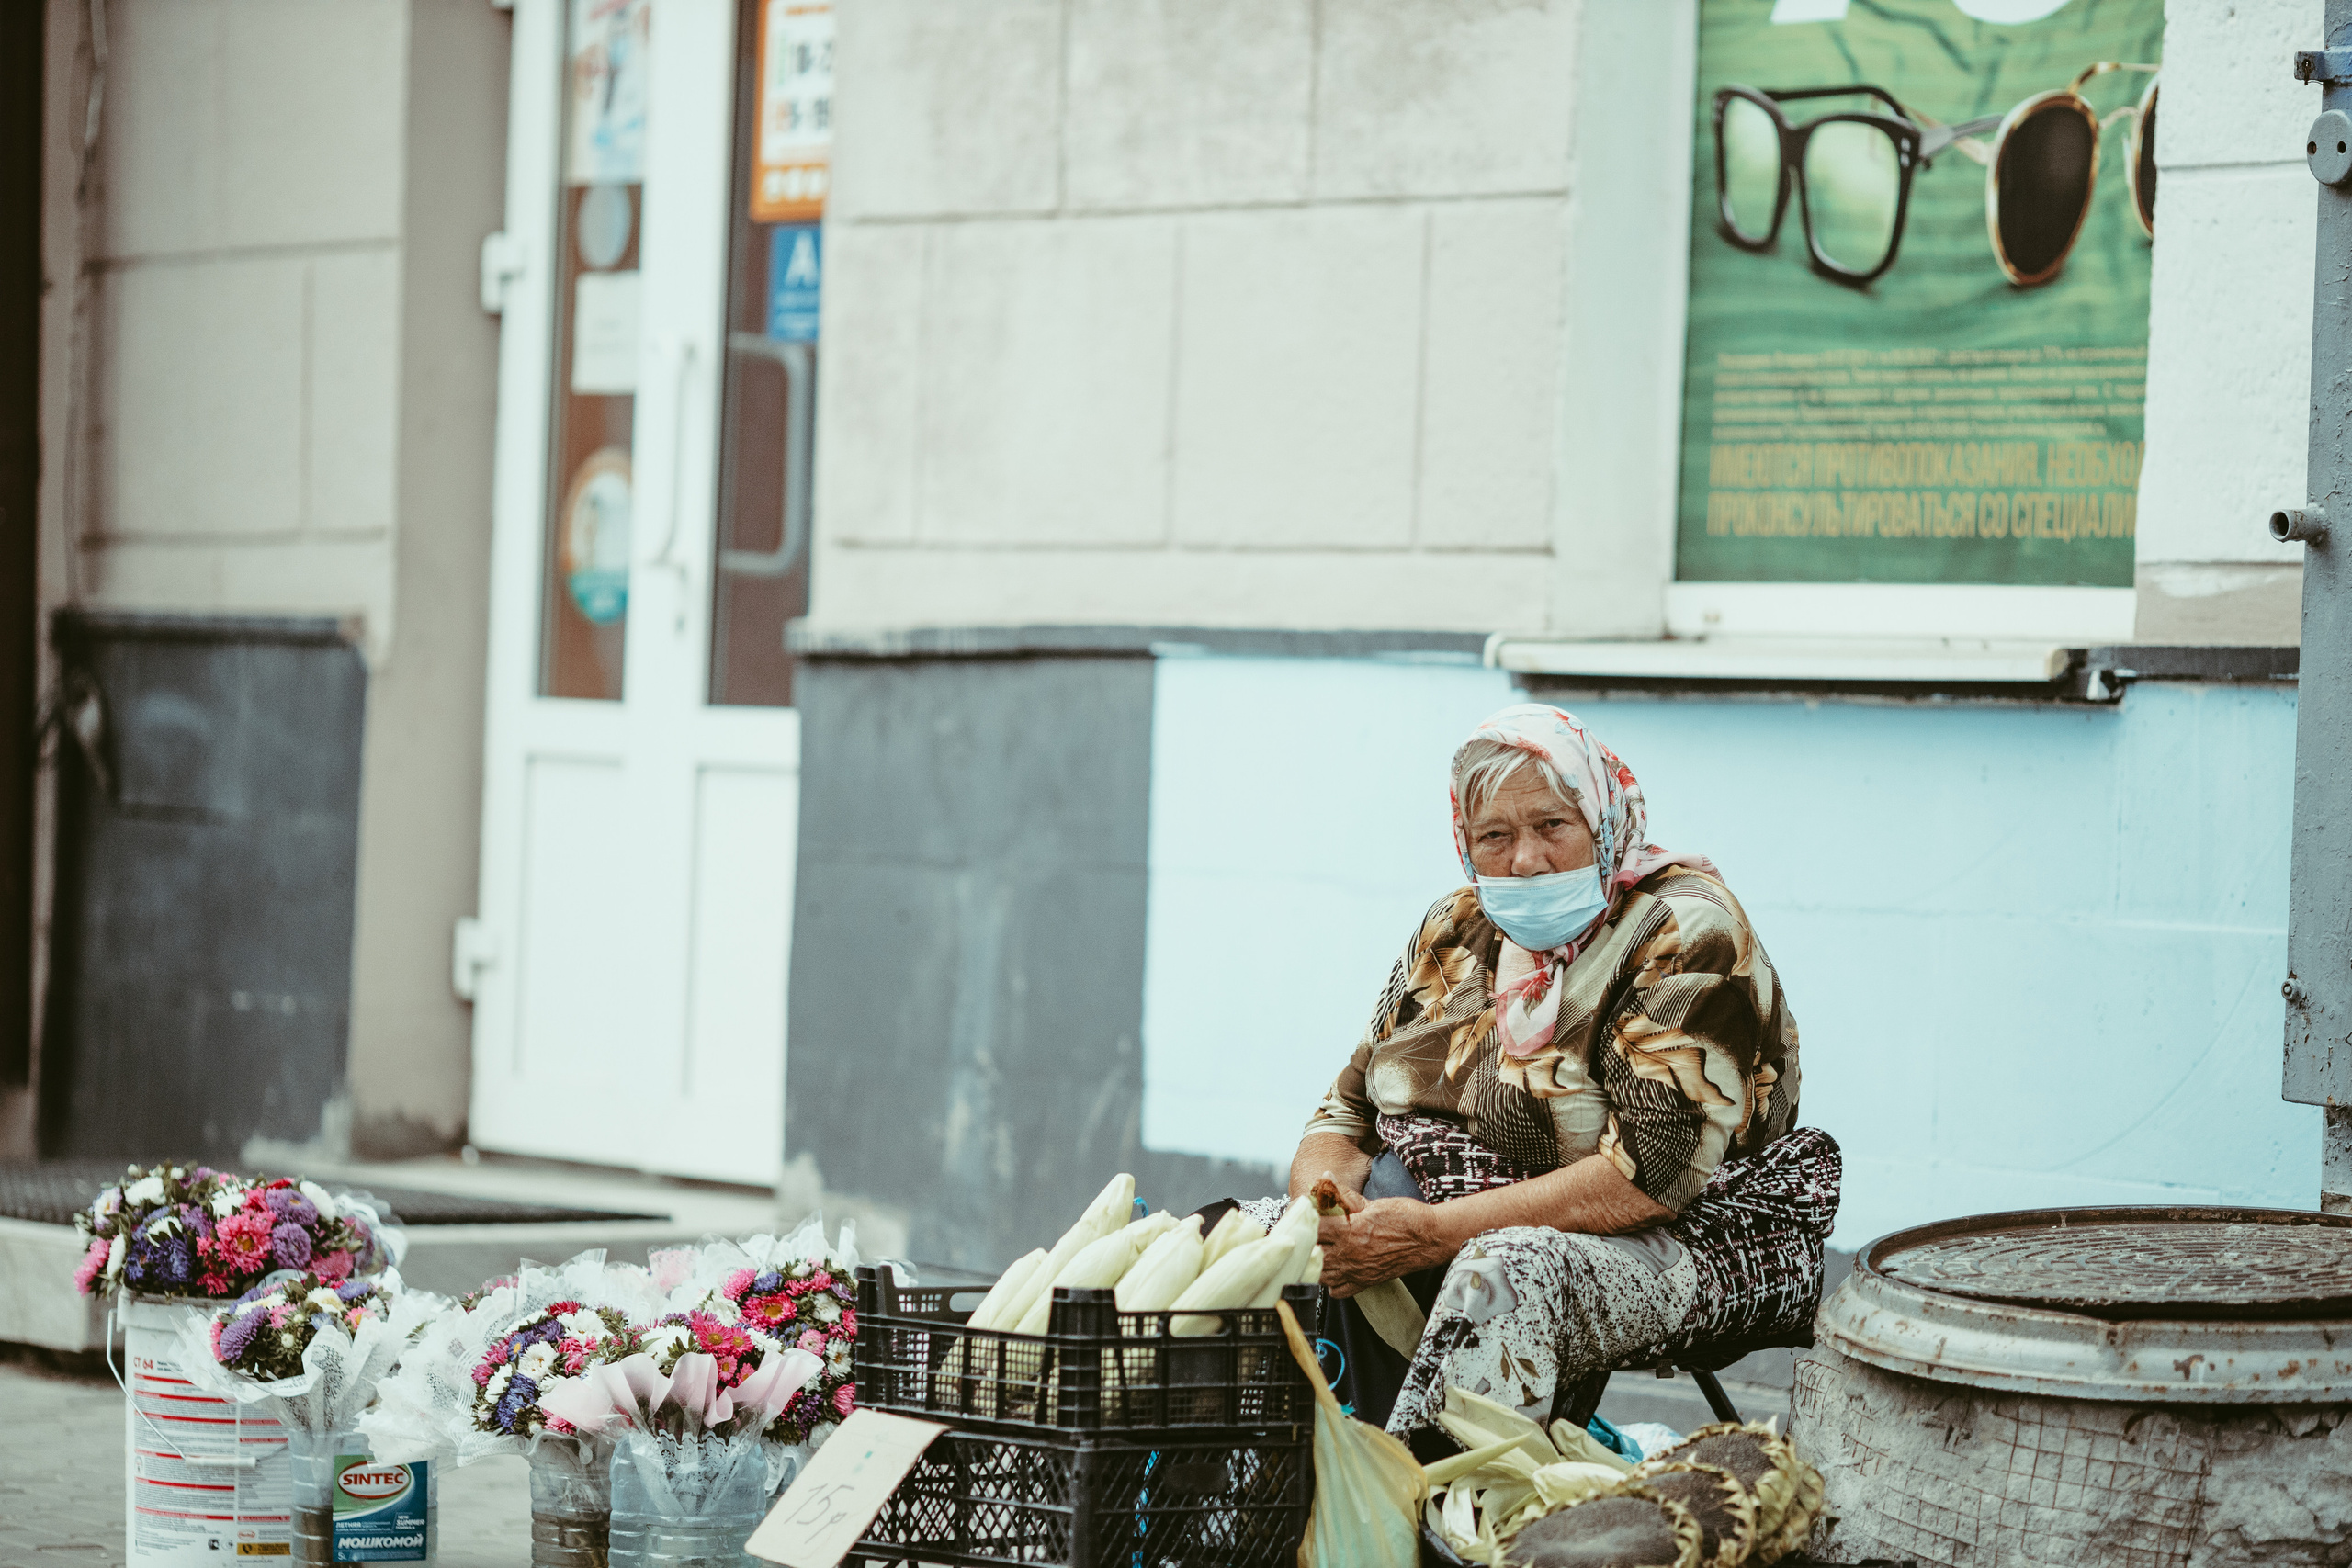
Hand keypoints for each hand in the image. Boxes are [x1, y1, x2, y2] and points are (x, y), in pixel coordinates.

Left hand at [1313, 1181, 1445, 1298]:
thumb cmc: (1404, 1218)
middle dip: (1306, 1243)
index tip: (1302, 1215)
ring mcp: (1355, 1271)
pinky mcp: (1364, 1282)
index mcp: (1348, 1231)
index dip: (1305, 1220)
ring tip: (1316, 1251)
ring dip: (1315, 1263)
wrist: (1428, 1238)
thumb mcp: (1371, 1202)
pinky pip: (1337, 1291)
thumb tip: (1325, 1177)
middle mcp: (1348, 1254)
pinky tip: (1334, 1270)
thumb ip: (1344, 1194)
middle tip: (1306, 1234)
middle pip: (1311, 1254)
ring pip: (1320, 1275)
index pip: (1313, 1227)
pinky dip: (1331, 1283)